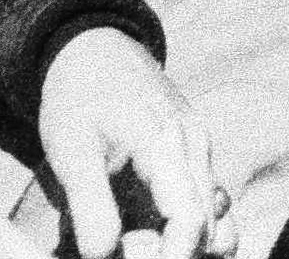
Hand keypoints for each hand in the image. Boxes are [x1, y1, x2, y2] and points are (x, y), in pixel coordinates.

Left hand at [36, 29, 227, 258]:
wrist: (95, 51)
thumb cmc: (79, 100)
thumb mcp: (71, 152)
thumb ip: (89, 207)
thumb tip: (105, 257)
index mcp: (168, 144)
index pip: (191, 220)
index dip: (170, 257)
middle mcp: (196, 148)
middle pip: (211, 228)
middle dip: (173, 254)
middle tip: (127, 251)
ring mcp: (201, 150)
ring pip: (217, 220)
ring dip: (186, 246)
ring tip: (141, 243)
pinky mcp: (196, 156)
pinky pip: (207, 205)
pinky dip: (187, 231)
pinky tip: (151, 232)